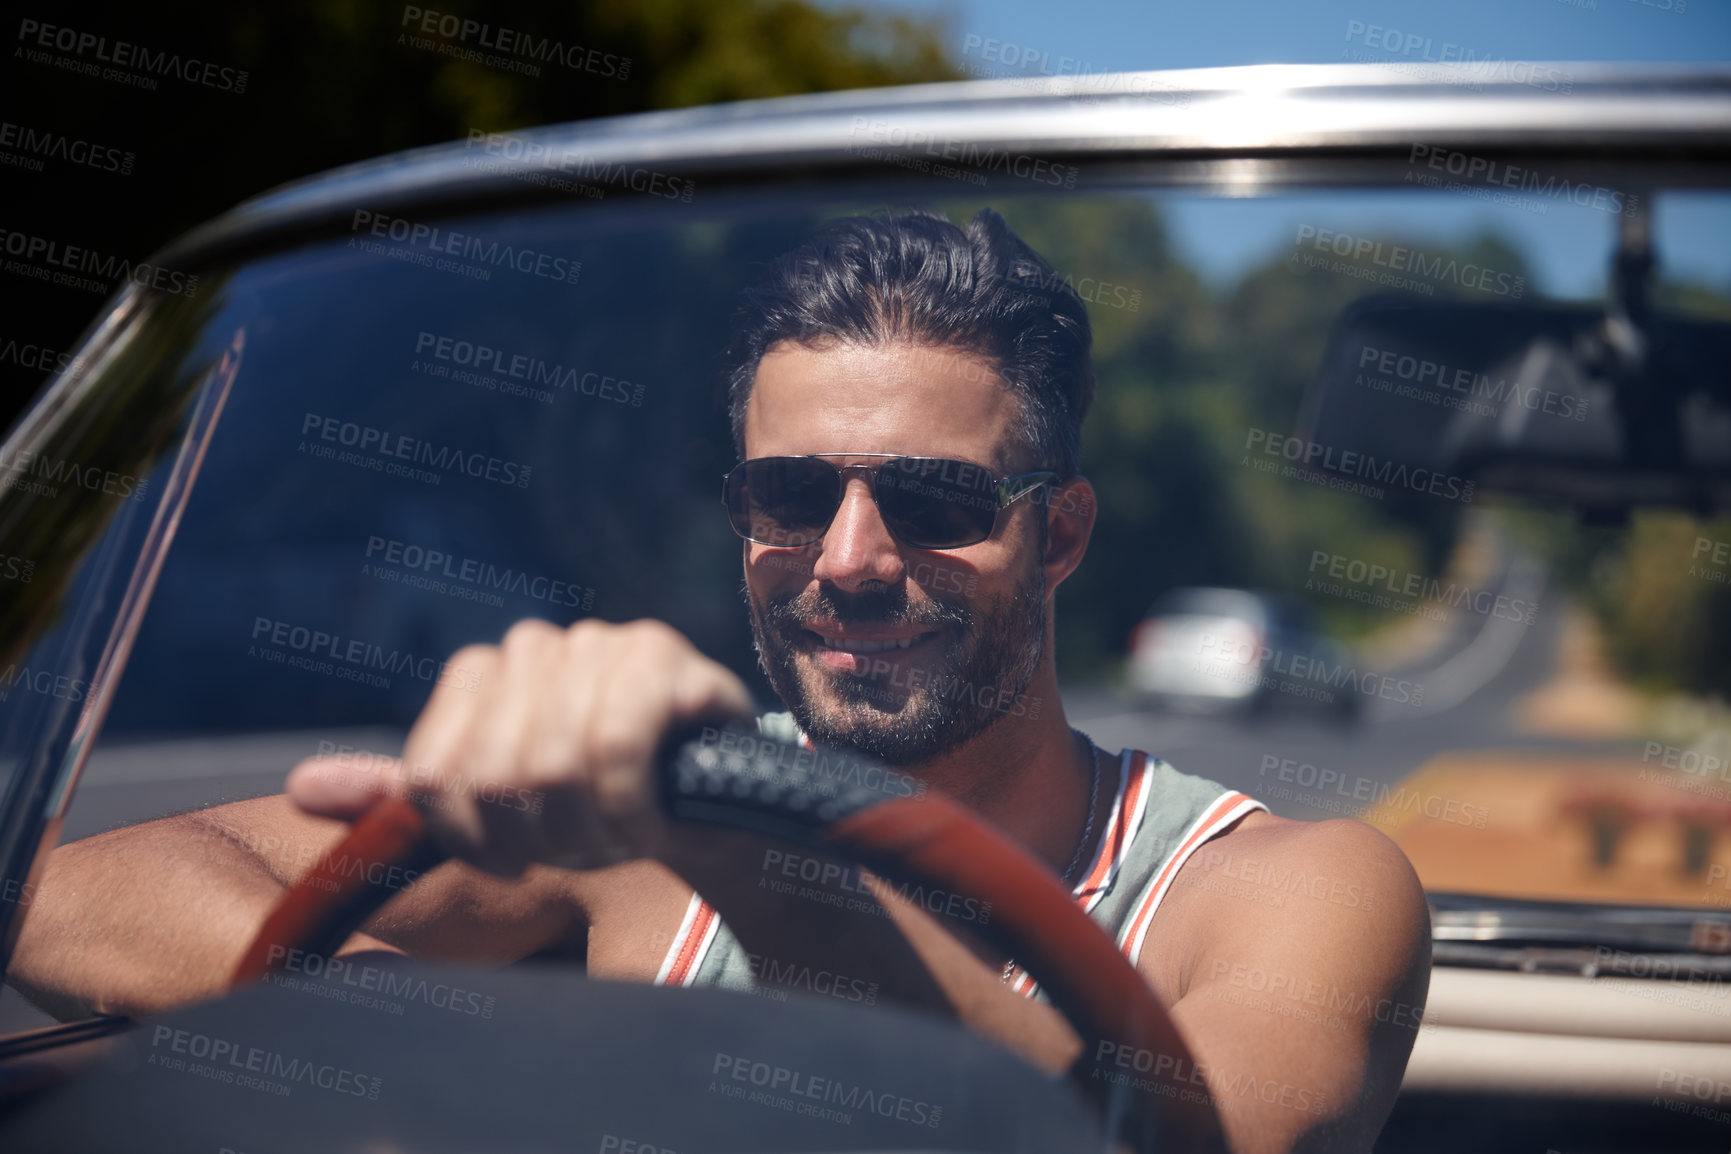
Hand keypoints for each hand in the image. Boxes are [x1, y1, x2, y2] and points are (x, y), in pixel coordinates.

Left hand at [286, 619, 753, 875]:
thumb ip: (410, 798)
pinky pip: (614, 745)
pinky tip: (653, 821)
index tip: (516, 863)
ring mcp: (599, 642)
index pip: (431, 772)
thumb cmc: (603, 810)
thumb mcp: (499, 815)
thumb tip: (299, 787)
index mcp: (484, 672)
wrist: (713, 811)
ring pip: (552, 763)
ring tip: (623, 835)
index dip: (471, 840)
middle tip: (587, 849)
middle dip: (544, 840)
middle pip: (492, 775)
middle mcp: (536, 644)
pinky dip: (631, 807)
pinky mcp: (660, 656)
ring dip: (594, 831)